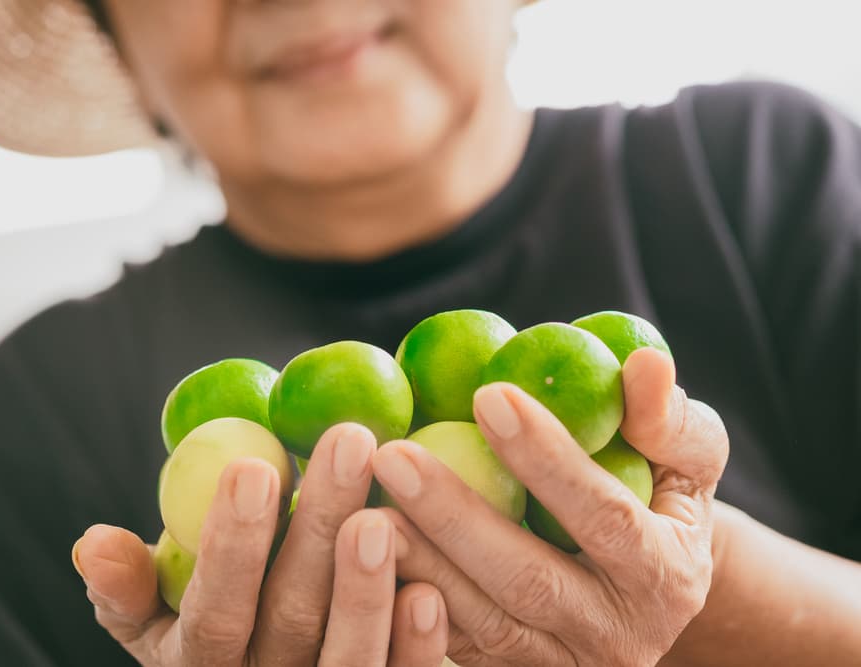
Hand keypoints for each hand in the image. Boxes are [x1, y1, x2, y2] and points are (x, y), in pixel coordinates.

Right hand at [72, 423, 448, 665]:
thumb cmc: (212, 628)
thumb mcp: (158, 623)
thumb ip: (130, 588)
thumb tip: (94, 543)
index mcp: (201, 661)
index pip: (213, 611)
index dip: (232, 545)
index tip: (254, 465)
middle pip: (291, 617)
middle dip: (317, 530)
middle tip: (349, 443)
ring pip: (346, 656)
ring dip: (366, 590)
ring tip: (384, 516)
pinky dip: (417, 648)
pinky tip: (432, 591)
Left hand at [373, 347, 728, 666]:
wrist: (640, 596)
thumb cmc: (656, 504)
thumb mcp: (685, 464)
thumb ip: (670, 422)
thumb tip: (644, 364)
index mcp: (665, 576)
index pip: (606, 516)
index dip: (548, 458)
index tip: (487, 394)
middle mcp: (615, 636)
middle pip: (527, 580)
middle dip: (456, 517)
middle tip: (392, 454)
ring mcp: (558, 666)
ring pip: (479, 625)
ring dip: (417, 565)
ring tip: (362, 506)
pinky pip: (451, 649)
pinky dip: (404, 605)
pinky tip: (359, 554)